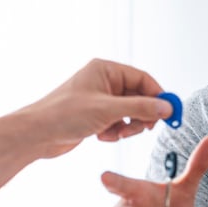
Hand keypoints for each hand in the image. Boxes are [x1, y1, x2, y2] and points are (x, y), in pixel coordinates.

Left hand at [19, 58, 175, 158]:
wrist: (36, 135)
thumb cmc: (62, 114)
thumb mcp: (108, 110)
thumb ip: (141, 108)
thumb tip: (166, 107)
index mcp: (106, 70)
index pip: (143, 79)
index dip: (158, 96)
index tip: (170, 112)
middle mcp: (104, 82)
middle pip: (139, 97)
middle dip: (141, 115)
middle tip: (144, 128)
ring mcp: (100, 100)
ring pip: (130, 113)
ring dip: (128, 126)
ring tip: (116, 133)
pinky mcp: (96, 116)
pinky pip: (119, 123)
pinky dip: (115, 132)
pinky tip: (102, 136)